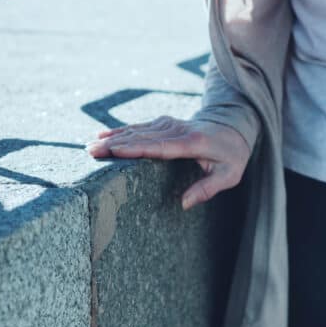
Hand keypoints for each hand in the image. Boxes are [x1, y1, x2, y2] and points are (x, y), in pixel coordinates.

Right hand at [86, 115, 250, 209]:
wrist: (235, 126)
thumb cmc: (232, 155)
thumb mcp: (229, 175)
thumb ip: (207, 188)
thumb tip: (184, 204)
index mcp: (191, 143)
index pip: (159, 146)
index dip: (135, 148)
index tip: (114, 151)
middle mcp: (177, 130)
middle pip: (141, 137)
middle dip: (115, 144)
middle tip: (91, 152)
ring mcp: (169, 124)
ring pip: (137, 130)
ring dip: (113, 137)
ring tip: (90, 146)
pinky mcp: (164, 122)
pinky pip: (139, 127)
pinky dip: (120, 131)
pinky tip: (103, 135)